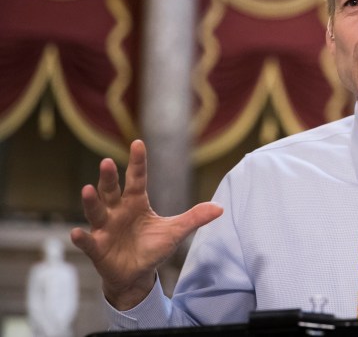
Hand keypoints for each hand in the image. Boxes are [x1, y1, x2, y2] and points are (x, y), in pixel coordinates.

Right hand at [70, 140, 222, 309]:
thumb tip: (220, 208)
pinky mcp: (97, 248)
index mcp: (136, 203)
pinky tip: (76, 233)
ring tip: (88, 189)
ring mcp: (105, 228)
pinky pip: (88, 242)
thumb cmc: (152, 247)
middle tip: (106, 161)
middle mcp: (117, 211)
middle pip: (112, 190)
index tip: (138, 143)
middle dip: (109, 177)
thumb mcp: (175, 232)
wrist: (137, 275)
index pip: (137, 179)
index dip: (137, 162)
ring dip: (91, 201)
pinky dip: (82, 238)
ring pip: (96, 211)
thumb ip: (195, 218)